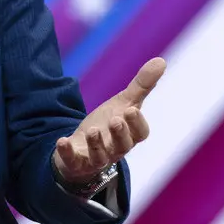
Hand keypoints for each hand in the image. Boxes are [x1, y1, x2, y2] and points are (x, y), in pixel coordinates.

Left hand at [53, 57, 165, 183]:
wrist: (84, 146)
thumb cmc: (109, 124)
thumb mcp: (124, 103)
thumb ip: (142, 85)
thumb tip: (161, 60)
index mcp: (130, 134)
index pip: (140, 133)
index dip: (137, 123)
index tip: (131, 110)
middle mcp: (116, 149)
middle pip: (123, 145)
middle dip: (120, 133)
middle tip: (116, 120)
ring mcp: (96, 158)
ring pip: (100, 156)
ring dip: (96, 144)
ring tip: (93, 130)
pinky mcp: (77, 162)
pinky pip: (73, 161)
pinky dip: (67, 152)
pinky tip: (62, 141)